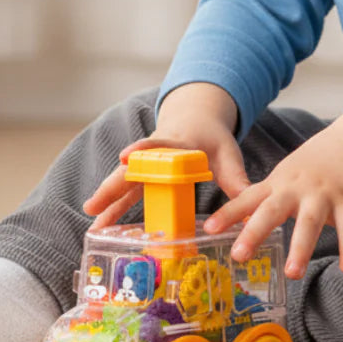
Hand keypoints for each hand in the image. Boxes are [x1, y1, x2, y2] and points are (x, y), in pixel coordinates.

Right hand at [83, 82, 248, 229]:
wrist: (195, 117)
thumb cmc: (211, 137)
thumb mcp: (227, 153)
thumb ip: (236, 178)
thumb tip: (250, 207)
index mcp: (178, 143)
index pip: (158, 144)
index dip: (142, 150)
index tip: (126, 156)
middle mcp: (156, 153)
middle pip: (132, 169)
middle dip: (113, 185)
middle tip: (94, 203)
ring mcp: (147, 164)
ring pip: (124, 181)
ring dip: (108, 199)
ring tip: (91, 218)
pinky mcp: (144, 174)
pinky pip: (127, 190)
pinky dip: (114, 206)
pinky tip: (101, 224)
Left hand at [202, 110, 342, 279]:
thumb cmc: (316, 165)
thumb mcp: (287, 176)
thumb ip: (269, 198)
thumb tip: (245, 224)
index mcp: (278, 184)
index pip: (248, 199)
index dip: (228, 214)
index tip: (208, 229)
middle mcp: (297, 189)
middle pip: (272, 210)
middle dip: (255, 232)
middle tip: (239, 255)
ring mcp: (323, 195)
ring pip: (310, 222)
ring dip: (300, 248)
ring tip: (292, 273)